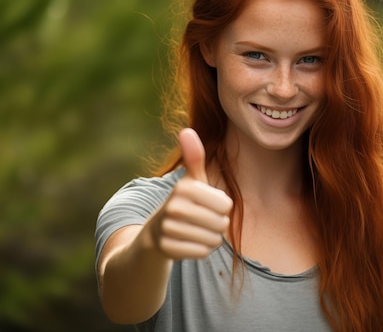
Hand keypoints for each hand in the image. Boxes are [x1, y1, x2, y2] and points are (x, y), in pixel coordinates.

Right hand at [148, 128, 232, 259]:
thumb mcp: (191, 180)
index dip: (222, 207)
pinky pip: (202, 252)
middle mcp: (174, 207)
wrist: (156, 232)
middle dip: (217, 224)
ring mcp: (169, 229)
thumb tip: (187, 130)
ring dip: (210, 238)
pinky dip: (201, 250)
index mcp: (184, 188)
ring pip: (213, 240)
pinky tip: (190, 242)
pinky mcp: (168, 248)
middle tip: (202, 220)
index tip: (207, 204)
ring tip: (196, 230)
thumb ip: (194, 157)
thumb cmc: (184, 203)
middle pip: (221, 223)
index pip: (226, 205)